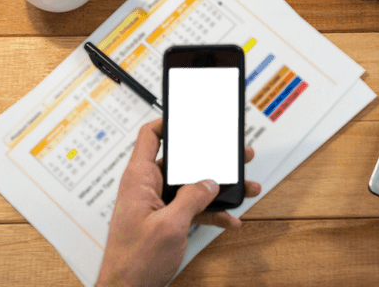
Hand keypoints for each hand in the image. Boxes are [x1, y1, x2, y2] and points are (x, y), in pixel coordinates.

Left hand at [95, 118, 260, 286]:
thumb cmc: (133, 262)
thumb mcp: (169, 226)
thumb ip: (191, 199)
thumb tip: (209, 182)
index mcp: (139, 180)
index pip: (150, 136)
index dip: (169, 121)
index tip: (191, 115)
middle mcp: (147, 188)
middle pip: (181, 161)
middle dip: (210, 158)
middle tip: (234, 153)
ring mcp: (157, 205)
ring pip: (192, 185)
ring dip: (218, 187)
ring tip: (244, 185)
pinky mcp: (166, 221)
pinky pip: (193, 208)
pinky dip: (212, 212)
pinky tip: (230, 218)